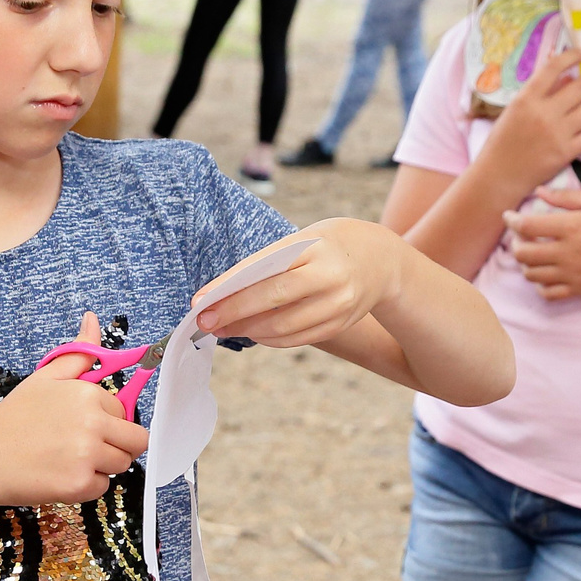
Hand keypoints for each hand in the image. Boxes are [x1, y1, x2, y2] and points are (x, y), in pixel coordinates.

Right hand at [0, 313, 149, 506]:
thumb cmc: (12, 419)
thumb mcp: (45, 378)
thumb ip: (78, 352)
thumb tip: (93, 319)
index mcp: (88, 394)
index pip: (125, 412)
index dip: (107, 421)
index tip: (80, 425)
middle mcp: (93, 423)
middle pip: (136, 441)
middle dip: (116, 445)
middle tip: (83, 446)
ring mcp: (88, 455)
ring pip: (122, 465)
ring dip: (101, 465)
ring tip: (66, 458)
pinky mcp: (80, 485)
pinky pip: (103, 487)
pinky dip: (85, 486)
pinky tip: (59, 474)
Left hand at [197, 222, 404, 348]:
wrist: (381, 260)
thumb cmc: (328, 246)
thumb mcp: (303, 241)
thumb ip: (269, 263)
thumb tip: (224, 293)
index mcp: (313, 248)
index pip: (262, 270)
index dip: (228, 289)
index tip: (199, 301)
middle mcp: (329, 276)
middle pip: (271, 301)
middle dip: (232, 314)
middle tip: (205, 322)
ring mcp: (338, 304)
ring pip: (283, 327)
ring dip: (248, 330)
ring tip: (225, 328)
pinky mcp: (341, 324)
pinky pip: (298, 339)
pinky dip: (270, 339)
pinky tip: (253, 332)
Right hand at [475, 53, 580, 191]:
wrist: (498, 176)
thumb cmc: (504, 141)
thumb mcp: (516, 111)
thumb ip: (540, 93)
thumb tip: (569, 78)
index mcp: (527, 98)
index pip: (554, 67)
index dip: (572, 56)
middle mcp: (543, 113)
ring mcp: (557, 133)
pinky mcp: (566, 153)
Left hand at [503, 185, 580, 300]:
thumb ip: (566, 197)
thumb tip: (540, 192)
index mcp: (570, 227)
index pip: (527, 226)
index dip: (511, 220)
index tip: (509, 216)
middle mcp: (566, 253)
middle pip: (523, 253)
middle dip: (516, 243)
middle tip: (522, 235)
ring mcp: (571, 274)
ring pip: (531, 275)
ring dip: (526, 263)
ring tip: (534, 252)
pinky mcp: (578, 290)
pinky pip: (547, 293)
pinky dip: (539, 284)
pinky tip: (546, 273)